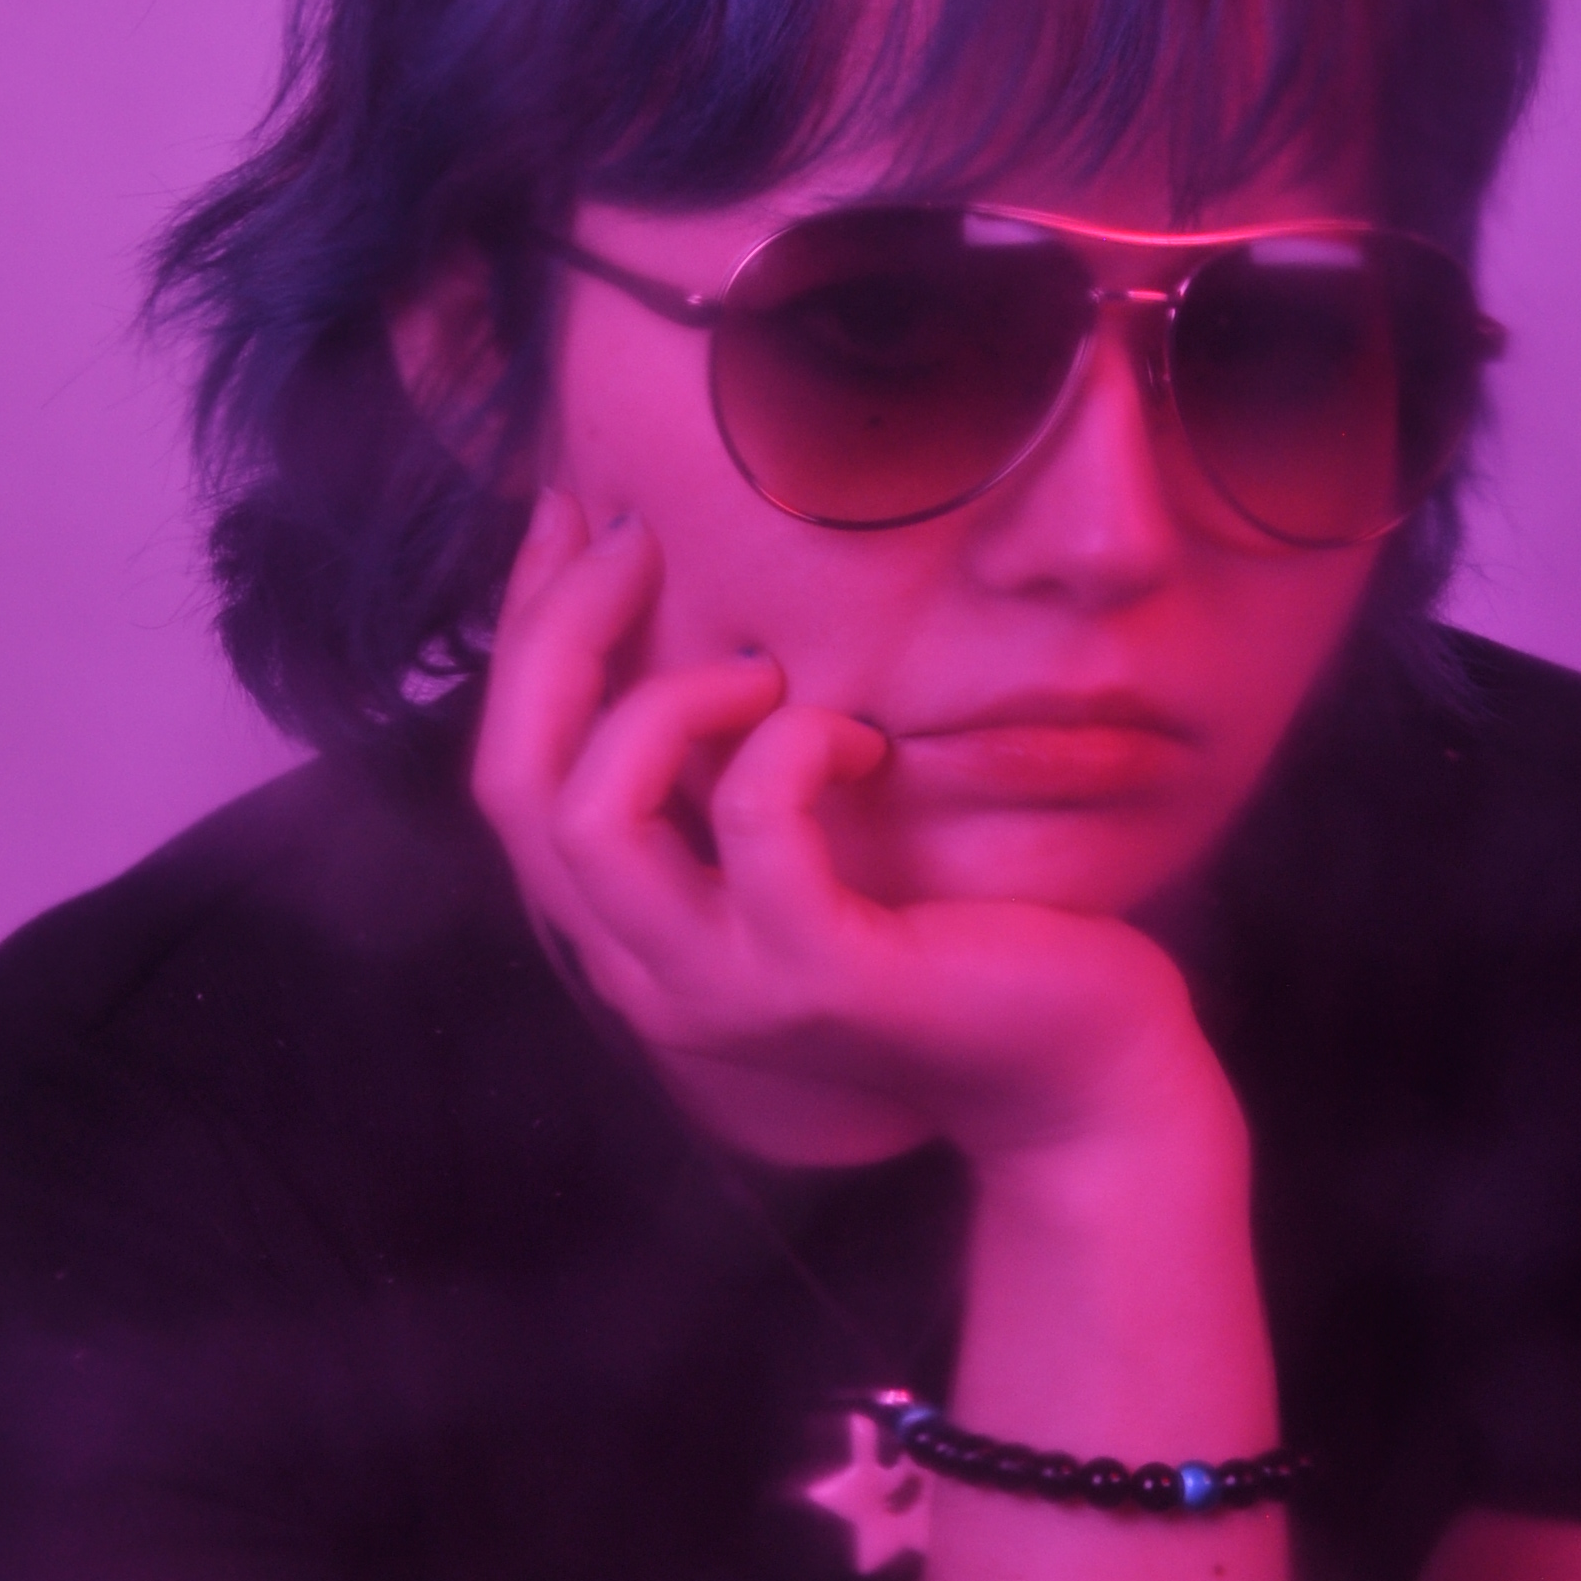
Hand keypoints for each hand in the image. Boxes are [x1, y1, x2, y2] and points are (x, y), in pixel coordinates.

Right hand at [472, 492, 1228, 1172]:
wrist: (1070, 1067)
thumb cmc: (946, 928)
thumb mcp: (802, 839)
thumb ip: (715, 769)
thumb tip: (661, 609)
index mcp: (625, 932)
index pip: (510, 775)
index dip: (521, 631)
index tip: (563, 513)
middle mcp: (642, 974)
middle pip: (519, 786)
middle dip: (558, 632)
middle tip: (635, 537)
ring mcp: (721, 988)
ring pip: (594, 814)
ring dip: (665, 699)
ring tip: (765, 668)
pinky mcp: (818, 977)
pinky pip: (754, 820)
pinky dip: (797, 742)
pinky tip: (864, 741)